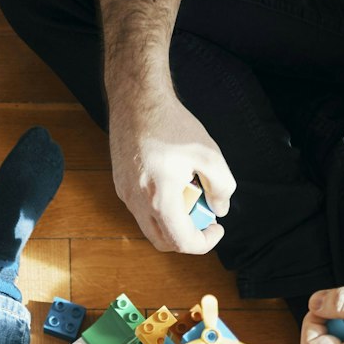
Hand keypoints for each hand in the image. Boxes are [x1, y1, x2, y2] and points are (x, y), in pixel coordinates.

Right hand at [110, 85, 234, 254]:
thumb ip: (222, 186)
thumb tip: (220, 209)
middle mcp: (137, 201)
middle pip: (163, 242)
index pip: (182, 242)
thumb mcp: (209, 154)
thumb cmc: (172, 124)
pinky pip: (142, 210)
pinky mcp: (120, 185)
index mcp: (159, 197)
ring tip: (190, 194)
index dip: (205, 243)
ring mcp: (125, 194)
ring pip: (151, 227)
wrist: (136, 100)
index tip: (217, 226)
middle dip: (188, 238)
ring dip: (174, 222)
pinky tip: (173, 182)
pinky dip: (161, 209)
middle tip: (205, 217)